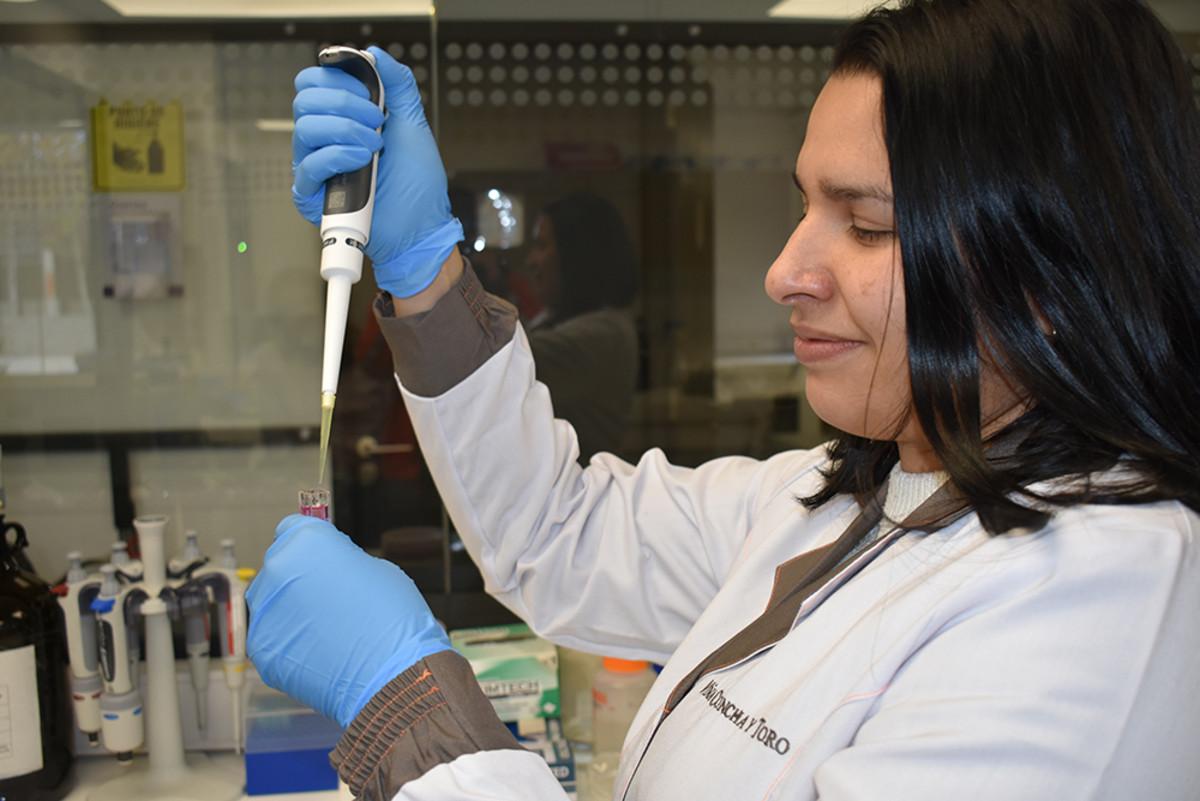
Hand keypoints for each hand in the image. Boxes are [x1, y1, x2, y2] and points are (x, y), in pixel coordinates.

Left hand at [246, 514, 451, 726]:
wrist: (392, 675)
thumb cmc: (392, 620)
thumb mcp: (376, 569)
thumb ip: (340, 563)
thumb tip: (327, 571)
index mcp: (306, 542)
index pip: (293, 529)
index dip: (311, 544)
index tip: (320, 557)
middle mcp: (277, 570)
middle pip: (280, 565)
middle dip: (300, 577)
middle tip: (330, 597)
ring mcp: (265, 612)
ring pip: (272, 602)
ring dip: (291, 608)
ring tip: (326, 628)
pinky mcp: (262, 648)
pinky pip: (273, 635)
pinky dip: (290, 640)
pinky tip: (319, 649)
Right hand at [291, 46, 462, 297]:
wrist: (421, 225)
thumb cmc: (416, 182)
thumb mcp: (413, 124)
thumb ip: (398, 85)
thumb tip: (376, 54)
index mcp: (339, 119)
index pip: (313, 82)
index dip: (337, 77)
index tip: (369, 92)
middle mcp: (322, 140)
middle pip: (304, 99)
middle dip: (344, 103)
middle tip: (377, 122)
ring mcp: (315, 167)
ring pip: (305, 128)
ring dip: (345, 130)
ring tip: (375, 147)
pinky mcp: (312, 195)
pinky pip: (309, 165)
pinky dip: (338, 156)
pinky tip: (362, 162)